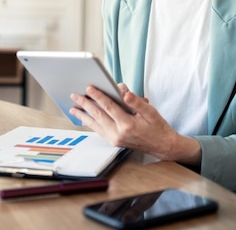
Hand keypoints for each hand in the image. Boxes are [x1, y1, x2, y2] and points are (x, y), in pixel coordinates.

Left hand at [69, 84, 201, 165]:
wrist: (162, 146)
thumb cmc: (157, 127)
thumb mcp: (151, 112)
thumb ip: (136, 101)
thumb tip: (123, 91)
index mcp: (128, 125)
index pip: (109, 107)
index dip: (98, 96)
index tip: (89, 87)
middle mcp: (119, 133)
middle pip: (98, 115)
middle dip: (85, 104)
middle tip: (74, 95)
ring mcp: (115, 139)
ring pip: (95, 124)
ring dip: (83, 115)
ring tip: (73, 107)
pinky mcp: (114, 142)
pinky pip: (98, 130)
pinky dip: (90, 123)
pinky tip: (84, 118)